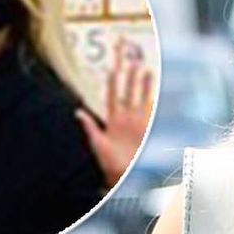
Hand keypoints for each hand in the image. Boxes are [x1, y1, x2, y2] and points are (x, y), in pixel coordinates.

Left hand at [77, 46, 152, 187]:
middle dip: (127, 72)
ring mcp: (137, 121)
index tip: (112, 66)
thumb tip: (77, 111)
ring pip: (139, 95)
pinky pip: (150, 110)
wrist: (125, 178)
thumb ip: (89, 127)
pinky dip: (152, 98)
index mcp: (112, 119)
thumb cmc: (109, 164)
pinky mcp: (147, 128)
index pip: (112, 94)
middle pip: (126, 89)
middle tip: (128, 55)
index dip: (112, 80)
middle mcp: (125, 116)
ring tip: (141, 65)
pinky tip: (155, 88)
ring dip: (141, 81)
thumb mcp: (97, 145)